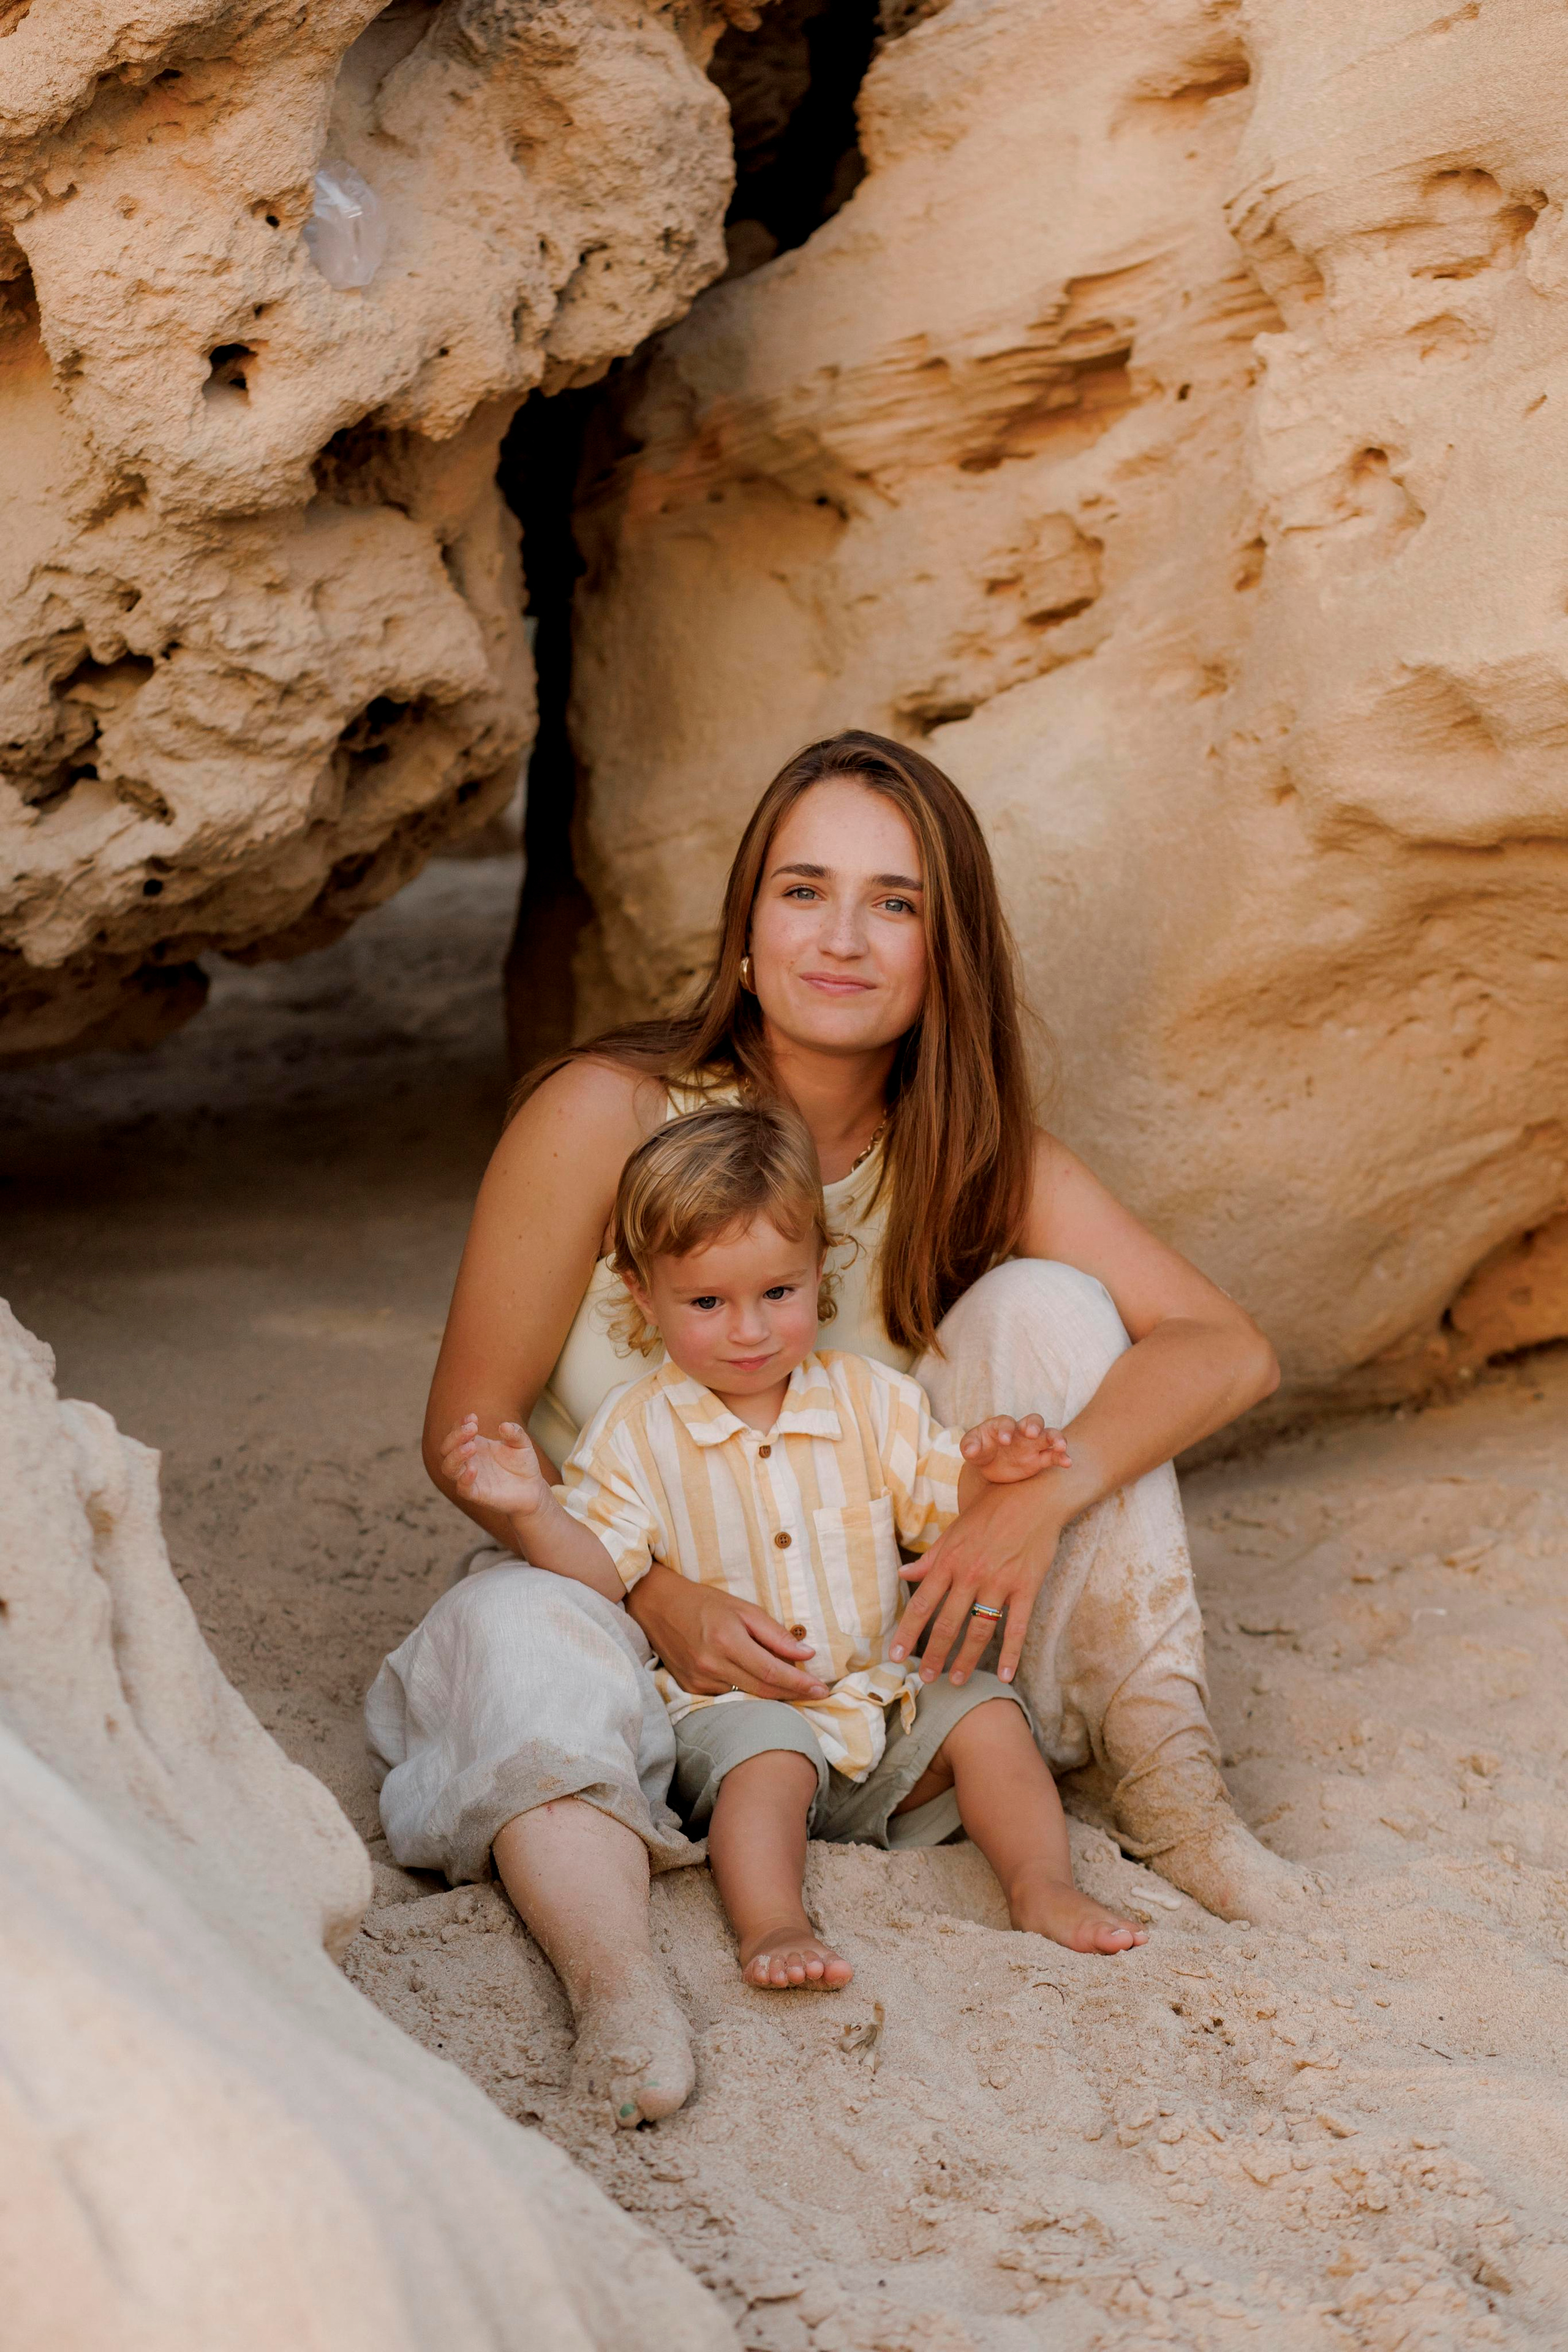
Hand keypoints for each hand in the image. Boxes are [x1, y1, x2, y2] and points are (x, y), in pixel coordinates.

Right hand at [440, 1414, 550, 1520]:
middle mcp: (468, 1461)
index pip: (455, 1432)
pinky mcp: (477, 1494)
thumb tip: (504, 1425)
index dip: (459, 1424)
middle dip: (455, 1436)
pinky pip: (463, 1489)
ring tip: (472, 1446)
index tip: (473, 1418)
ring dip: (456, 1455)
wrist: (533, 1488)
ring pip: (448, 1468)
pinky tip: (474, 1469)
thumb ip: (515, 1433)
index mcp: (475, 1445)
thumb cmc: (523, 1464)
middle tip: (473, 1429)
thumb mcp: (522, 1443)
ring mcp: (470, 1478)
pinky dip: (464, 1479)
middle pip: (446, 1449)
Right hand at [625, 1564, 831, 1700]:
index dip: (800, 1684)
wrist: (657, 1606)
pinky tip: (753, 1679)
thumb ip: (775, 1633)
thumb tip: (806, 1654)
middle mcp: (712, 1665)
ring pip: (746, 1695)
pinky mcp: (691, 1688)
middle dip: (794, 1694)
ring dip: (771, 1692)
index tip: (822, 1690)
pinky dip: (745, 1689)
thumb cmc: (704, 1602)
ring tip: (788, 1682)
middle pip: (763, 1690)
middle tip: (817, 1694)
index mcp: (727, 1641)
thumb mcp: (743, 1608)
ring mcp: (699, 1680)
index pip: (772, 1672)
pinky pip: (727, 1695)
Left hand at [889, 1476, 1066, 1687]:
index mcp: (949, 1561)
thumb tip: (903, 1575)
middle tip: (925, 1679)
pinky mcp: (1026, 1586)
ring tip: (956, 1680)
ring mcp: (1000, 1582)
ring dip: (966, 1659)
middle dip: (933, 1654)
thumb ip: (930, 1558)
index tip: (895, 1656)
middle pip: (947, 1623)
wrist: (1032, 1495)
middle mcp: (971, 1574)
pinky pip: (1017, 1627)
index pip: (922, 1604)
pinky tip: (1007, 1675)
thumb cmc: (990, 1512)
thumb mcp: (954, 1530)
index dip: (907, 1633)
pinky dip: (1012, 1653)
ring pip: (979, 1630)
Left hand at [960, 1413, 1070, 1484]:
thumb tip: (971, 1450)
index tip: (1004, 1441)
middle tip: (1032, 1434)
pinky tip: (1068, 1462)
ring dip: (1057, 1438)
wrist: (990, 1466)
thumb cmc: (980, 1450)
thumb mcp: (971, 1448)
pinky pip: (1054, 1456)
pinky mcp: (1039, 1459)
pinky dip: (1062, 1457)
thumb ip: (970, 1447)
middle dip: (1034, 1425)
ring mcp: (1032, 1444)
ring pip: (1049, 1435)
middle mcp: (1020, 1431)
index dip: (1006, 1430)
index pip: (1006, 1422)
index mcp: (1002, 1425)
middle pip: (1034, 1420)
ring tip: (1061, 1446)